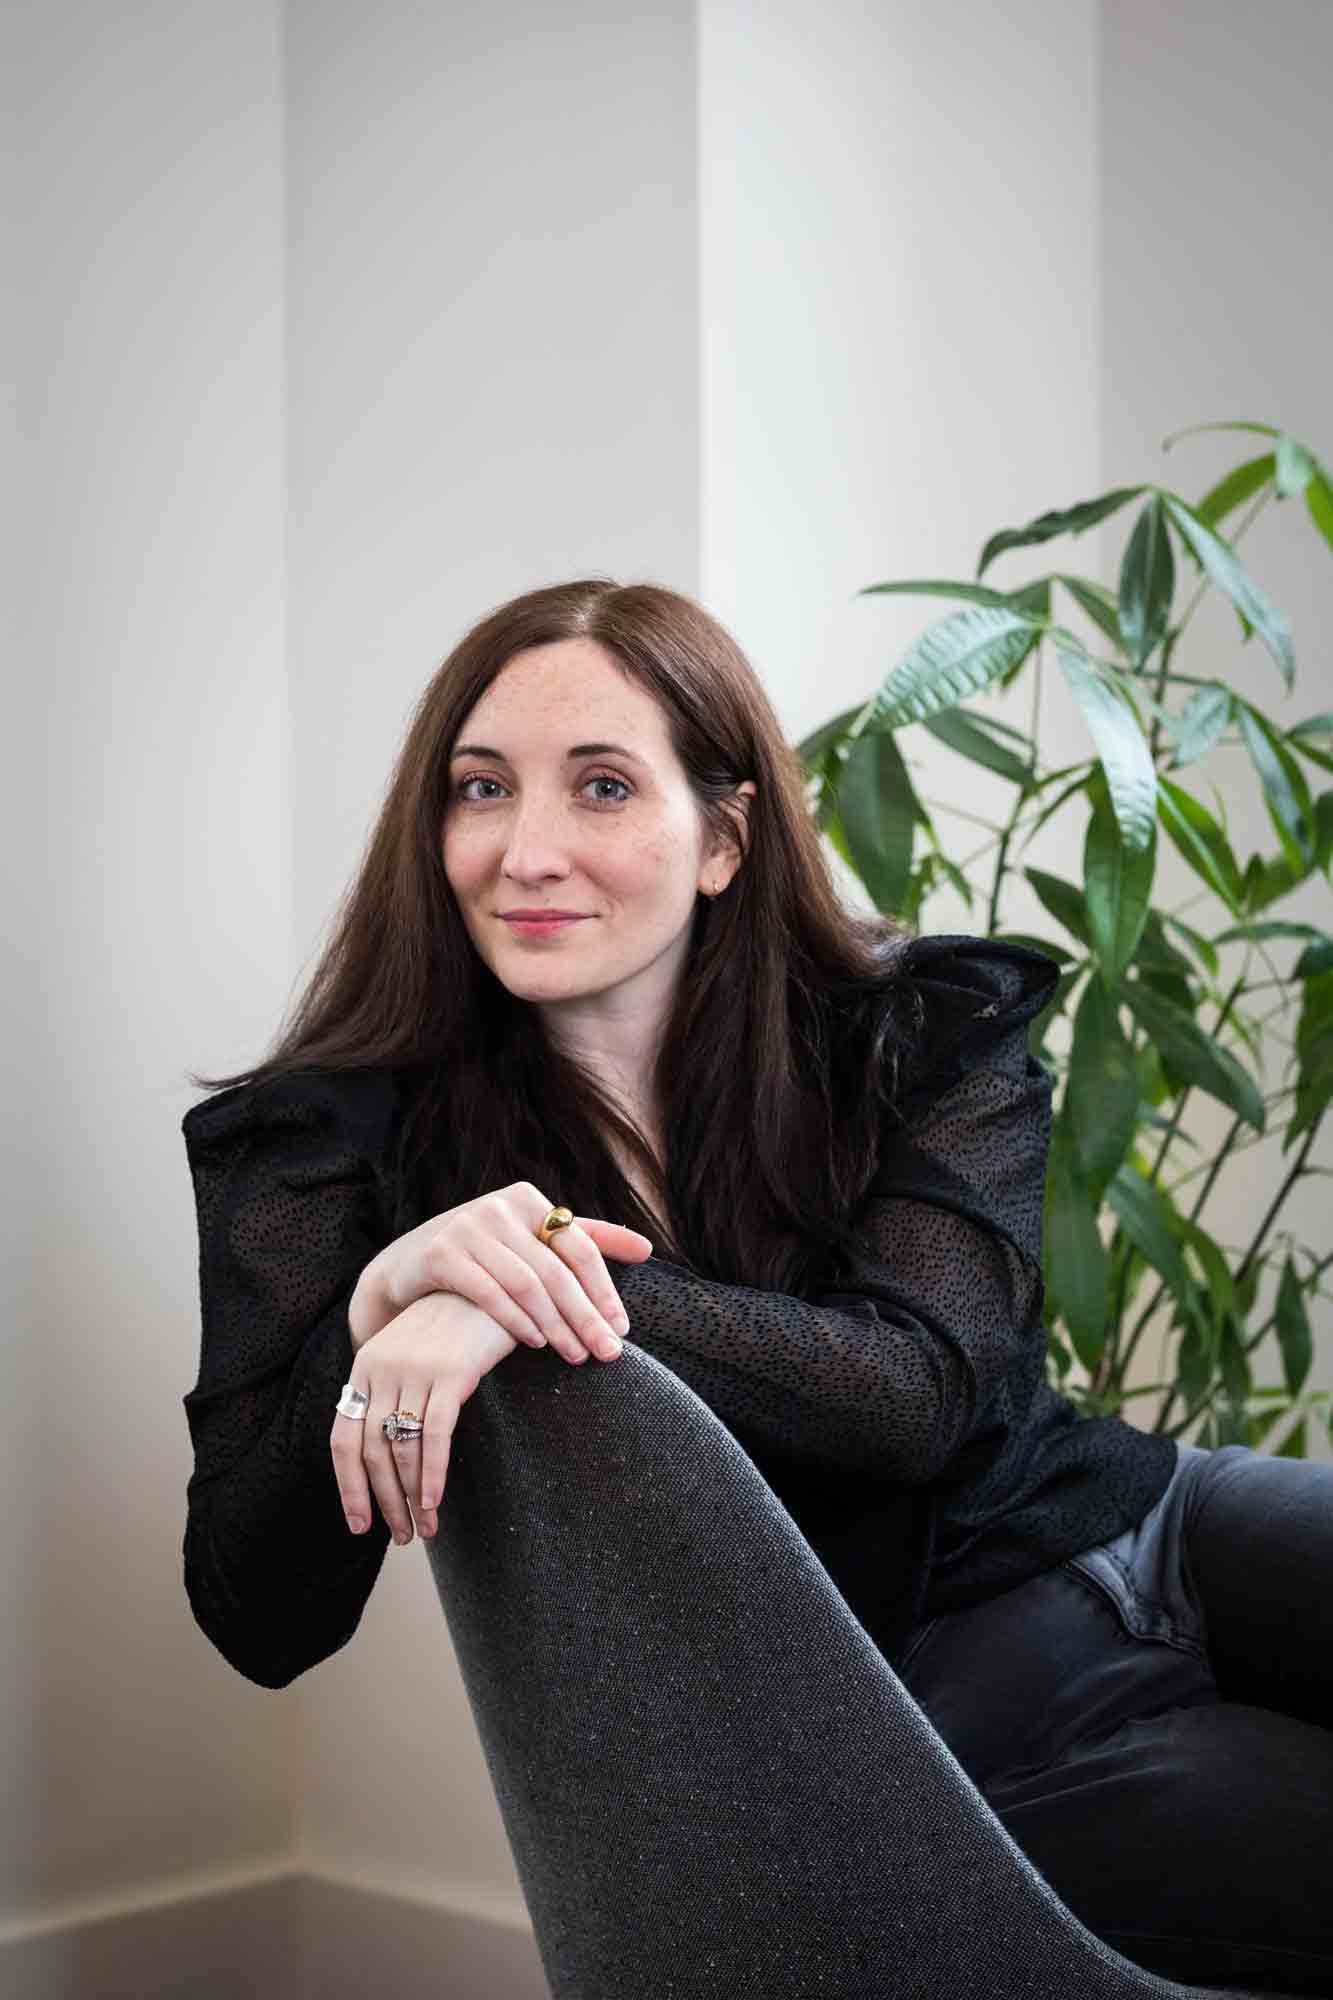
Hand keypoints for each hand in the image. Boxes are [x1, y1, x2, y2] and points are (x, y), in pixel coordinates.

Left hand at [330, 1289, 515, 1545]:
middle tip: (401, 1535)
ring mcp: (415, 1368)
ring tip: (424, 1528)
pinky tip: (434, 1501)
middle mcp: (382, 1367)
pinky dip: (431, 1475)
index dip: (349, 1487)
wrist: (494, 1282)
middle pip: (370, 1452)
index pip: (343, 1438)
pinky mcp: (452, 1372)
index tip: (360, 1523)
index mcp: (366, 1364)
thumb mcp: (414, 1353)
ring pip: (402, 1449)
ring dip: (411, 1498)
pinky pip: (434, 1436)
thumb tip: (389, 1456)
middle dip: (384, 1502)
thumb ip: (396, 1392)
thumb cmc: (456, 1326)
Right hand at [349, 1181, 653, 1366]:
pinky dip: (516, 1320)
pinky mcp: (440, 1253)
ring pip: (527, 1284)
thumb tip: (646, 1249)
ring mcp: (467, 1227)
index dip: (605, 1289)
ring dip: (556, 1324)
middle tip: (608, 1353)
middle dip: (586, 1316)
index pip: (580, 1247)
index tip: (623, 1328)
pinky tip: (536, 1342)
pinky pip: (489, 1292)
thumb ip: (586, 1240)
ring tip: (575, 1355)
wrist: (407, 1264)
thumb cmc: (484, 1254)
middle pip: (557, 1270)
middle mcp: (499, 1206)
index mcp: (528, 1199)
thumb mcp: (531, 1241)